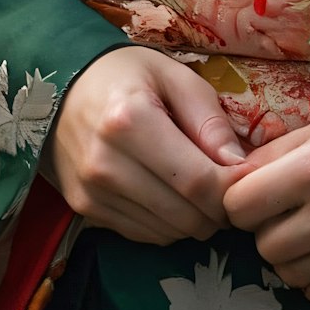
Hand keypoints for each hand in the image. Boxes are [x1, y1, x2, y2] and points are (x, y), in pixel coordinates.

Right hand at [45, 48, 245, 245]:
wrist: (62, 87)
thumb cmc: (126, 74)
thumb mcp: (174, 76)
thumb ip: (209, 119)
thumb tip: (240, 167)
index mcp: (130, 122)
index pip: (198, 182)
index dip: (232, 190)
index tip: (247, 180)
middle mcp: (106, 164)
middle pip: (185, 216)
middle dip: (218, 210)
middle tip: (227, 187)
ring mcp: (92, 193)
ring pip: (168, 233)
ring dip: (194, 220)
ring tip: (199, 189)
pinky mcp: (85, 210)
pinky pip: (144, 235)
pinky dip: (167, 224)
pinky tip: (169, 195)